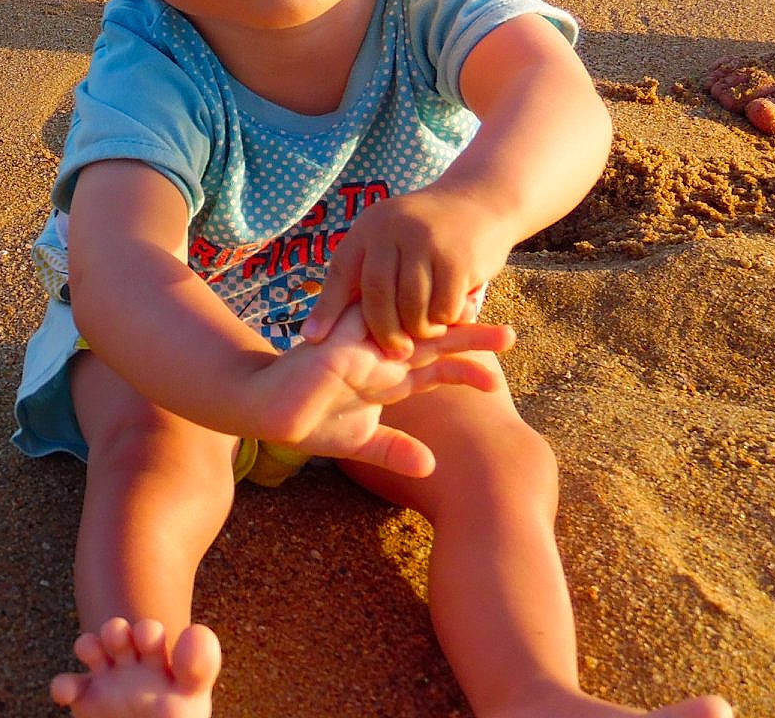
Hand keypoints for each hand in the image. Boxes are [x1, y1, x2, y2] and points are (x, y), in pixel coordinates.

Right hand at [245, 305, 513, 476]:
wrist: (264, 410)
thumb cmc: (309, 421)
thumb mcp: (360, 441)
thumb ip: (395, 450)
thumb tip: (431, 466)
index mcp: (387, 375)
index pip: (435, 367)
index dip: (465, 366)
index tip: (499, 373)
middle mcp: (378, 353)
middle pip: (431, 340)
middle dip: (469, 336)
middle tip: (510, 334)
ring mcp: (358, 345)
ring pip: (406, 324)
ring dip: (439, 318)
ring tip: (476, 308)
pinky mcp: (337, 346)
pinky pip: (368, 325)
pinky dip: (393, 317)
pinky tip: (421, 310)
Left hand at [301, 186, 518, 357]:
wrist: (480, 200)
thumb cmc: (426, 234)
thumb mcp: (389, 240)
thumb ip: (363, 275)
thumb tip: (317, 331)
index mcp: (370, 227)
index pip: (342, 272)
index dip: (326, 309)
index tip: (314, 340)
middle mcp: (393, 229)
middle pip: (377, 296)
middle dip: (384, 331)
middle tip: (395, 352)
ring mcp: (425, 242)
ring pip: (412, 308)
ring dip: (420, 329)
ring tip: (427, 331)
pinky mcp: (457, 259)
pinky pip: (443, 308)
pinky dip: (446, 319)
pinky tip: (451, 313)